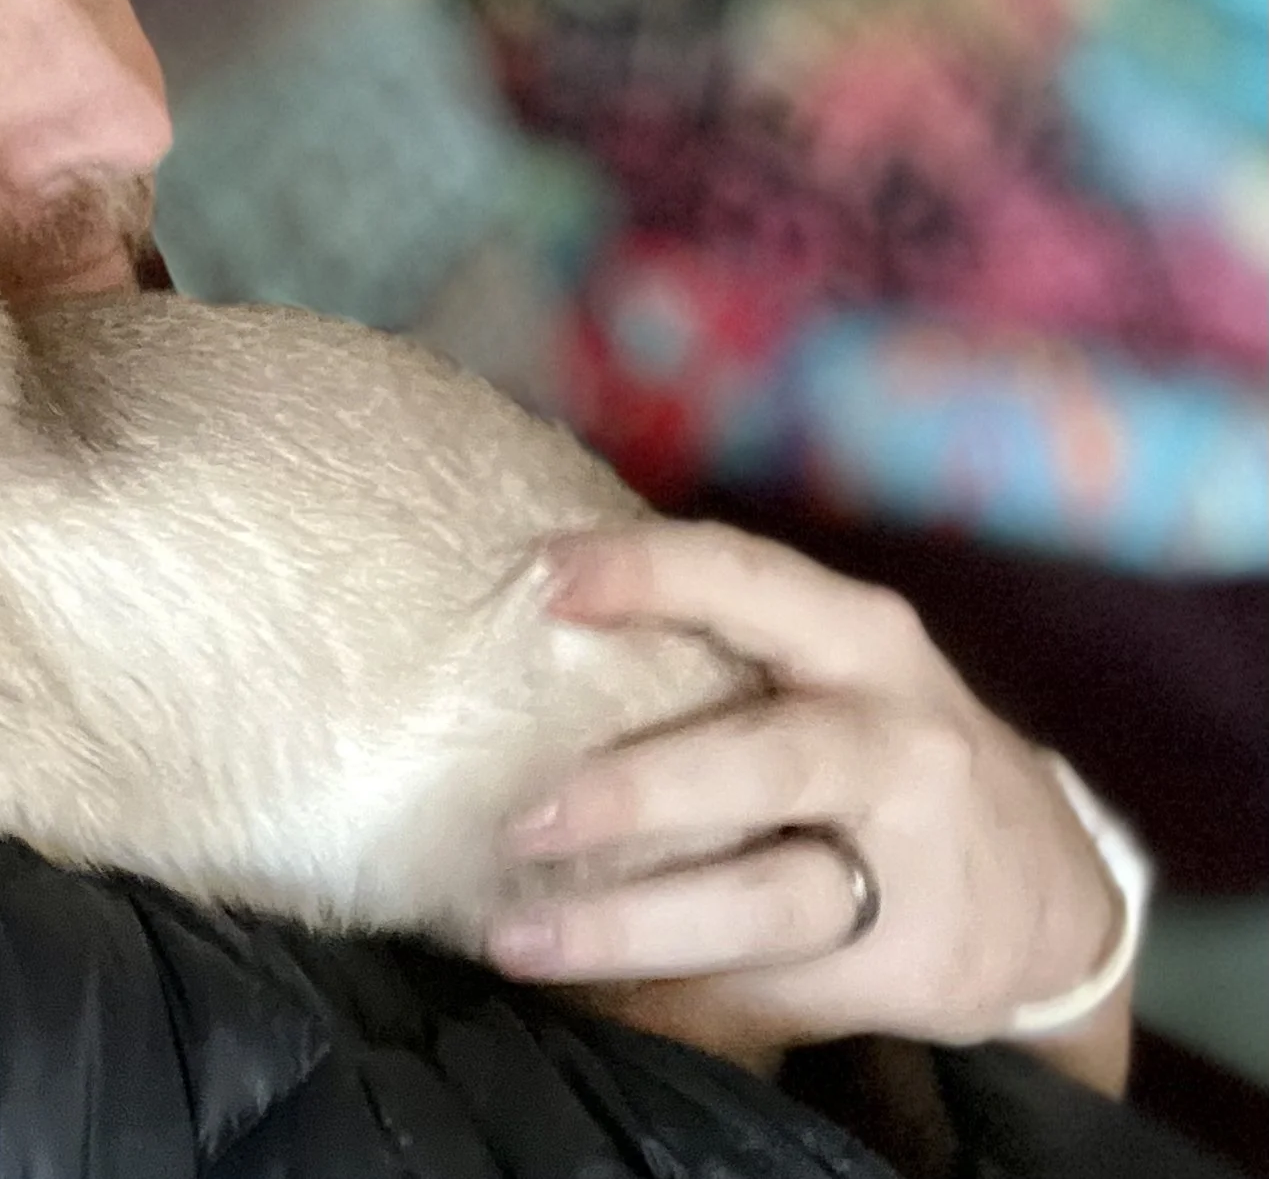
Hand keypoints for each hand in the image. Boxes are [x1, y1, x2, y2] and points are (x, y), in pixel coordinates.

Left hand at [483, 522, 1126, 1072]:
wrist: (1053, 892)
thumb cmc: (883, 751)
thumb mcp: (835, 670)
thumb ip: (718, 650)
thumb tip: (523, 656)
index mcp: (860, 641)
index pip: (750, 584)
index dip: (648, 575)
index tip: (543, 582)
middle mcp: (895, 743)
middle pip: (766, 763)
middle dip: (638, 793)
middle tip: (526, 820)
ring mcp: (911, 863)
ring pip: (766, 899)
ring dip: (634, 924)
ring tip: (521, 937)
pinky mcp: (910, 968)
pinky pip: (772, 987)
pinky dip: (673, 998)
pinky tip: (596, 1000)